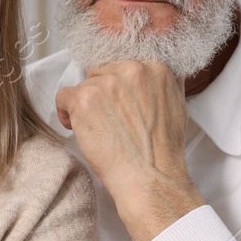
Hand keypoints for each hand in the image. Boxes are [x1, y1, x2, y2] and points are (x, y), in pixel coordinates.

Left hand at [55, 59, 205, 240]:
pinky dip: (66, 113)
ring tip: (98, 128)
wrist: (150, 176)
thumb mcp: (176, 105)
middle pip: (102, 71)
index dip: (118, 86)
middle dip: (102, 93)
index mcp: (156, 68)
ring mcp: (107, 82)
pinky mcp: (84, 97)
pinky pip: (63, 96)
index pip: (124, 63)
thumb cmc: (162, 151)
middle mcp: (132, 68)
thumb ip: (159, 85)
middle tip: (108, 119)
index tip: (116, 102)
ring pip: (84, 84)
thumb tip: (147, 78)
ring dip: (86, 105)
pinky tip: (79, 128)